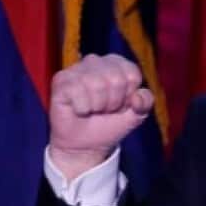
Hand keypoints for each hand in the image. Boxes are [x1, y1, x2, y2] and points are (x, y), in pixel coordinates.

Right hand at [49, 54, 153, 180]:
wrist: (86, 144)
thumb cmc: (111, 124)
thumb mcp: (137, 114)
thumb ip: (146, 102)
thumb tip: (137, 96)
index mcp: (117, 64)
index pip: (132, 74)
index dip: (129, 96)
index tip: (122, 105)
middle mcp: (95, 61)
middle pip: (116, 79)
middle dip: (114, 102)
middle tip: (105, 109)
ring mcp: (76, 69)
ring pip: (96, 84)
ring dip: (98, 106)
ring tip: (93, 110)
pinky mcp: (60, 80)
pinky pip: (77, 91)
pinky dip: (82, 108)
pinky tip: (79, 110)